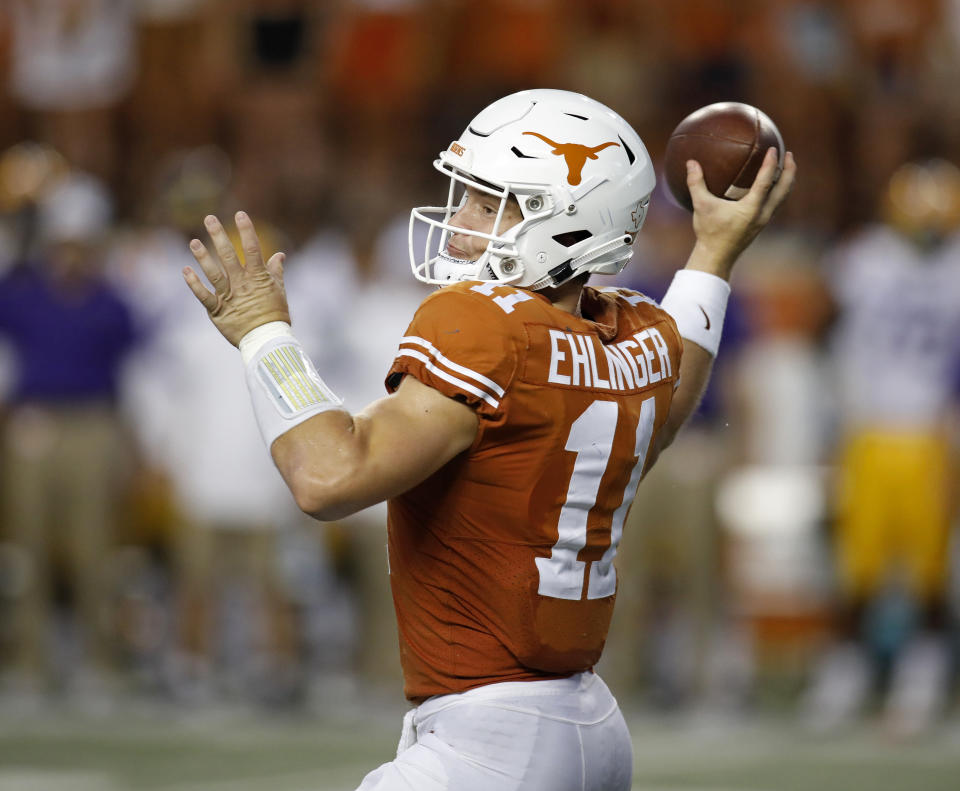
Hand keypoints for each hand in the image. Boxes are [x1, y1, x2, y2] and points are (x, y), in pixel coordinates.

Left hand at [183, 212, 289, 345]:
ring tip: (193, 242)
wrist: (266, 339)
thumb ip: (276, 271)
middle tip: (209, 218)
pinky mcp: (217, 311)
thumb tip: (280, 255)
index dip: (246, 231)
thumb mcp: (279, 290)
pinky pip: (204, 296)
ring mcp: (228, 296)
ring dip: (203, 257)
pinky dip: (194, 284)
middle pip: (229, 256)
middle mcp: (241, 283)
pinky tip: (186, 270)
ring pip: (213, 273)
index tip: (240, 214)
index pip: (253, 249)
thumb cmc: (275, 314)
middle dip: (219, 236)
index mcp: (258, 277)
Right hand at [686, 147, 796, 279]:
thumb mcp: (701, 206)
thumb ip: (696, 183)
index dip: (771, 164)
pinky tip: (771, 187)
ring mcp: (764, 220)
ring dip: (786, 181)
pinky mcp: (761, 224)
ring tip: (785, 168)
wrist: (716, 257)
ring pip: (783, 197)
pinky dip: (778, 192)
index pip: (766, 181)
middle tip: (789, 154)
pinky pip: (775, 204)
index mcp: (751, 208)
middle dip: (789, 170)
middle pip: (784, 189)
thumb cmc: (709, 232)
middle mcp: (762, 214)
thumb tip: (691, 162)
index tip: (774, 149)